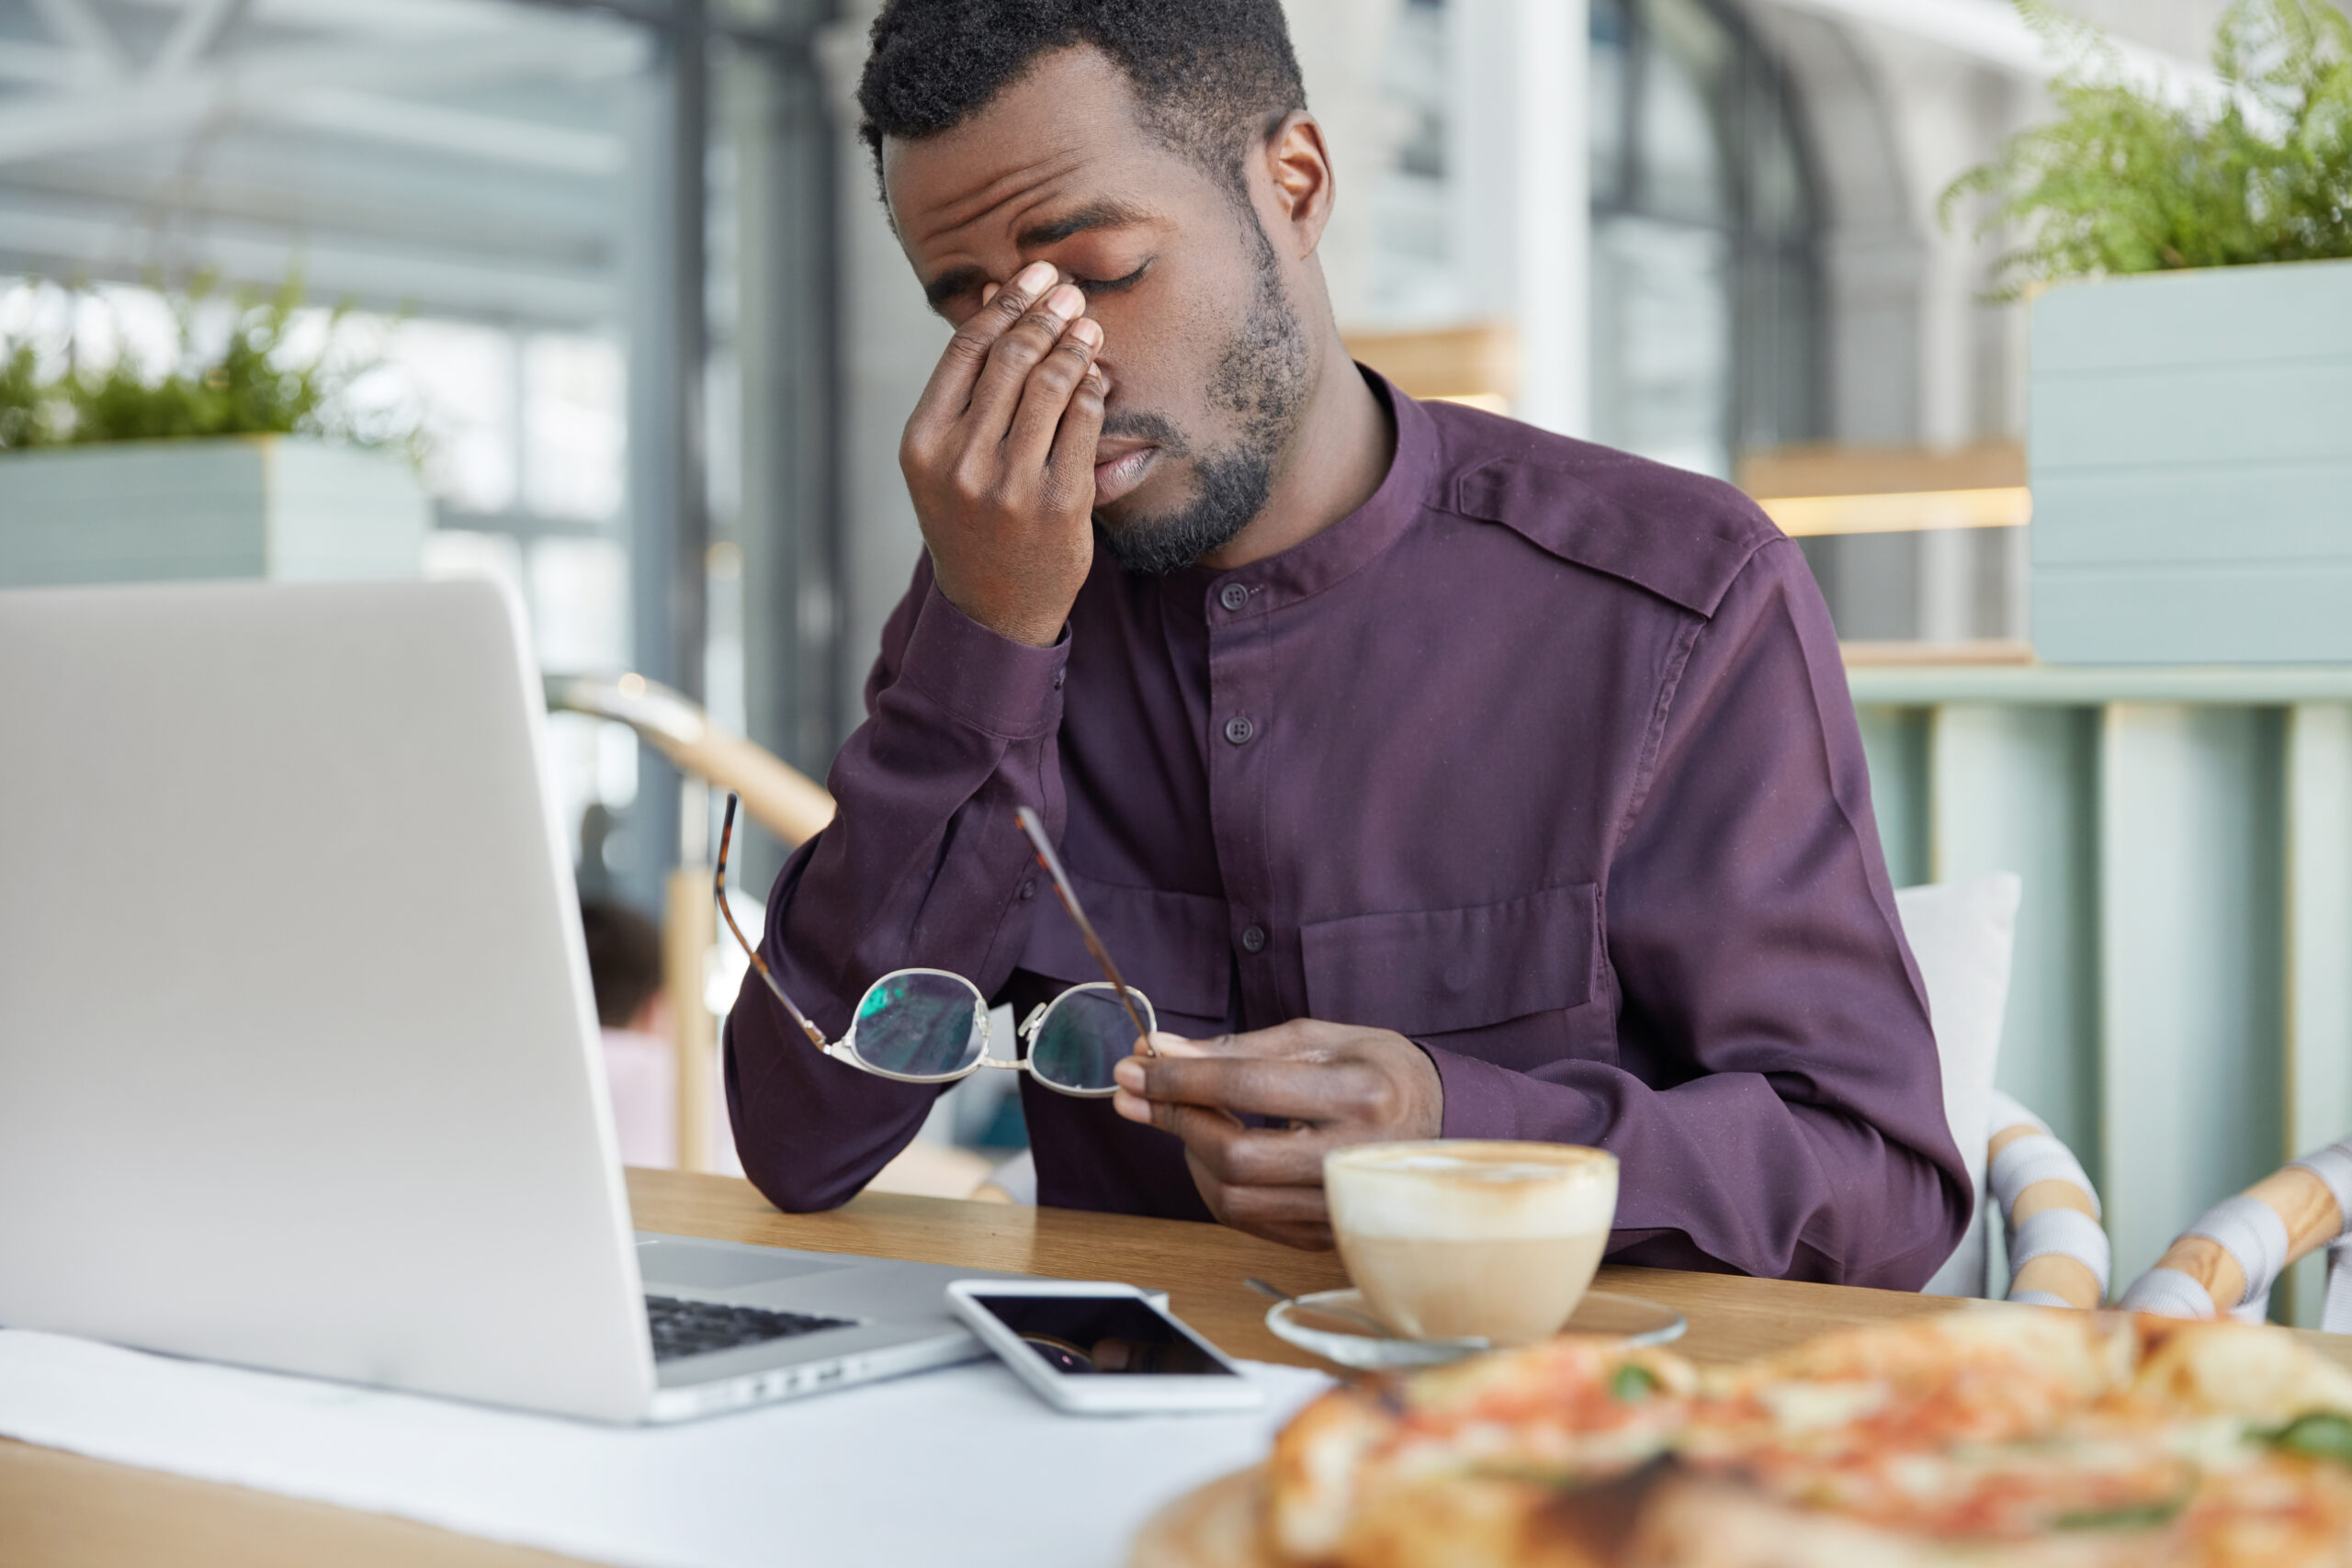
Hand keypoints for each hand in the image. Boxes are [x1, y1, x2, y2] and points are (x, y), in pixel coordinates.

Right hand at [900, 259, 1107, 647]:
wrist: (992, 607)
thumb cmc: (971, 517)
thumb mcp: (946, 457)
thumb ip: (967, 386)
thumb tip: (995, 292)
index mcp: (923, 443)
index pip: (966, 350)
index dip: (1005, 303)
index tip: (1033, 274)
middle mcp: (961, 462)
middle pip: (1011, 358)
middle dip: (1045, 314)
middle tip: (1070, 291)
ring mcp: (1011, 484)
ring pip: (1051, 385)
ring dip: (1075, 344)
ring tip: (1089, 326)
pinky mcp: (1059, 502)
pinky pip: (1084, 423)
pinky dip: (1094, 390)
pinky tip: (1097, 376)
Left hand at [1110, 1021, 1444, 1249]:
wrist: (1444, 1121)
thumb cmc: (1377, 1069)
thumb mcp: (1319, 1039)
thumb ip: (1240, 1049)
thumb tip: (1161, 1052)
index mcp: (1361, 1094)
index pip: (1247, 1088)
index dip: (1179, 1079)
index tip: (1133, 1066)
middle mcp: (1356, 1157)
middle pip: (1235, 1155)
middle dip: (1175, 1120)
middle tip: (1139, 1093)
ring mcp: (1344, 1205)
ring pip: (1235, 1198)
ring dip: (1189, 1155)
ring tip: (1183, 1117)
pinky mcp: (1330, 1235)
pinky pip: (1250, 1221)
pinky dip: (1217, 1184)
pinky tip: (1213, 1150)